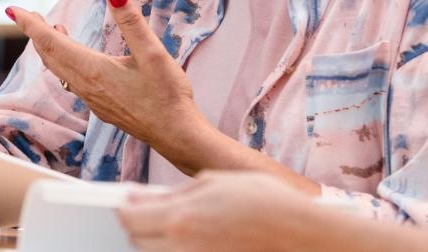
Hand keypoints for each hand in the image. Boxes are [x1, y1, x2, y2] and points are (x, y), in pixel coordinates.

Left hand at [7, 0, 209, 160]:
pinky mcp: (100, 106)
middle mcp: (85, 86)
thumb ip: (131, 22)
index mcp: (92, 69)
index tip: (12, 10)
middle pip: (49, 55)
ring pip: (59, 69)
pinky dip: (63, 62)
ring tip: (49, 29)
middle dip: (35, 33)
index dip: (30, 24)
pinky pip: (71, 80)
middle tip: (27, 14)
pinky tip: (75, 58)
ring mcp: (91, 99)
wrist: (175, 134)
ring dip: (49, 48)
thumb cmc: (167, 95)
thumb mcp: (152, 53)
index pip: (51, 42)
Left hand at [117, 172, 348, 250]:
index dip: (124, 208)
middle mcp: (181, 249)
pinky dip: (178, 250)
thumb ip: (172, 193)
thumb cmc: (265, 203)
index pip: (129, 218)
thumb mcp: (214, 183)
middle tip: (153, 212)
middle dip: (139, 225)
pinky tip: (194, 238)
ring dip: (158, 240)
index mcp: (180, 220)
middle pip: (138, 241)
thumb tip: (140, 197)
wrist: (303, 235)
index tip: (127, 201)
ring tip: (181, 226)